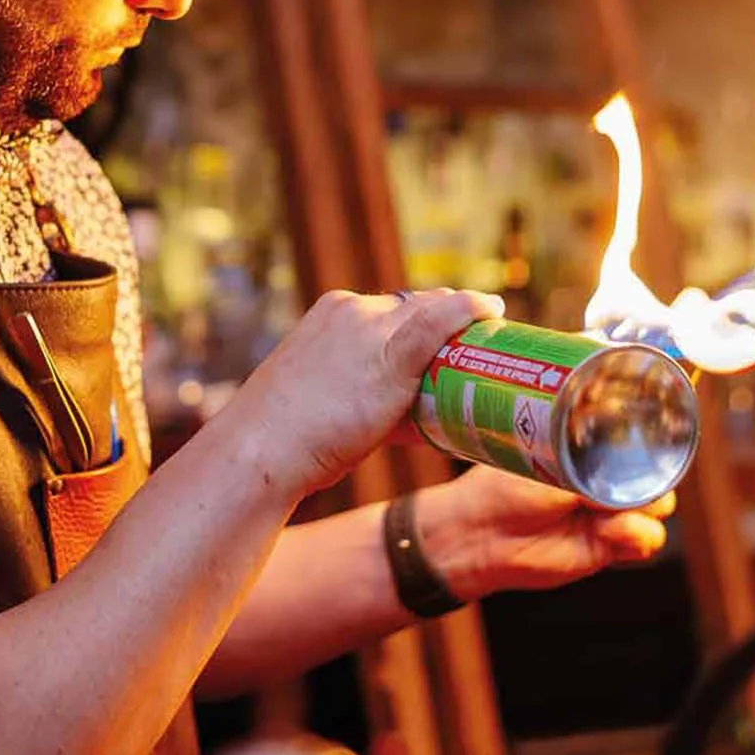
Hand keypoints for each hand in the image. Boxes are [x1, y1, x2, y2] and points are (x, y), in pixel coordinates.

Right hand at [227, 288, 503, 497]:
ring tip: (490, 334)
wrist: (263, 450)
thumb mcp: (324, 398)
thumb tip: (420, 422)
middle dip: (449, 317)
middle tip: (476, 339)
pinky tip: (492, 308)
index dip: (425, 319)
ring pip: (432, 312)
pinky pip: (440, 322)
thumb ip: (368, 397)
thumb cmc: (290, 439)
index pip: (393, 307)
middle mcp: (354, 311)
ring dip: (463, 319)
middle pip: (418, 305)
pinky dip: (470, 309)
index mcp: (332, 313)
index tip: (446, 335)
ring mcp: (372, 331)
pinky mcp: (390, 358)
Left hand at [413, 464, 674, 601]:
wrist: (482, 535)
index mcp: (591, 450)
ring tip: (606, 511)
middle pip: (656, 475)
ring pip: (658, 509)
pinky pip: (646, 540)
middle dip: (653, 476)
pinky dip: (638, 534)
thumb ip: (591, 471)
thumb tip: (626, 476)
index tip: (651, 440)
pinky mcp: (608, 546)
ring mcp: (609, 513)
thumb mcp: (551, 468)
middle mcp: (605, 480)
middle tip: (625, 480)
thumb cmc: (505, 489)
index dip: (651, 444)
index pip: (639, 442)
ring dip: (645, 507)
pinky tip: (608, 531)